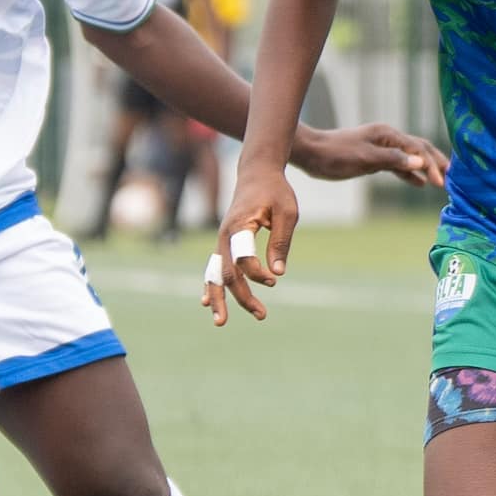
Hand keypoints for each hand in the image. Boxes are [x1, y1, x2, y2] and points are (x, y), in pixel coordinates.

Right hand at [203, 164, 300, 325]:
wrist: (257, 173)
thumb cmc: (275, 191)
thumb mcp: (287, 212)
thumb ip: (281, 241)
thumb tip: (278, 273)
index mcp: (239, 225)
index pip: (242, 258)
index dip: (257, 273)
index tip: (273, 281)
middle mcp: (224, 235)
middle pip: (226, 274)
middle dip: (241, 297)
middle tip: (261, 315)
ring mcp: (221, 241)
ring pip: (215, 275)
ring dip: (219, 299)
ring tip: (221, 322)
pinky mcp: (224, 244)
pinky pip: (213, 269)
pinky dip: (210, 286)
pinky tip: (207, 303)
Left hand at [291, 121, 448, 187]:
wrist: (311, 154)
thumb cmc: (336, 155)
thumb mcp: (365, 159)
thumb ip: (394, 161)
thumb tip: (420, 164)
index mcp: (388, 135)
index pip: (418, 150)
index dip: (432, 165)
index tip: (441, 183)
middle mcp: (388, 138)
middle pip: (419, 149)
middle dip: (436, 162)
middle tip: (452, 178)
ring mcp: (381, 147)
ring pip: (410, 157)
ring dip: (426, 168)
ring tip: (441, 181)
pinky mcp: (373, 157)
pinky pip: (398, 165)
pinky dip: (409, 173)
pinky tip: (418, 184)